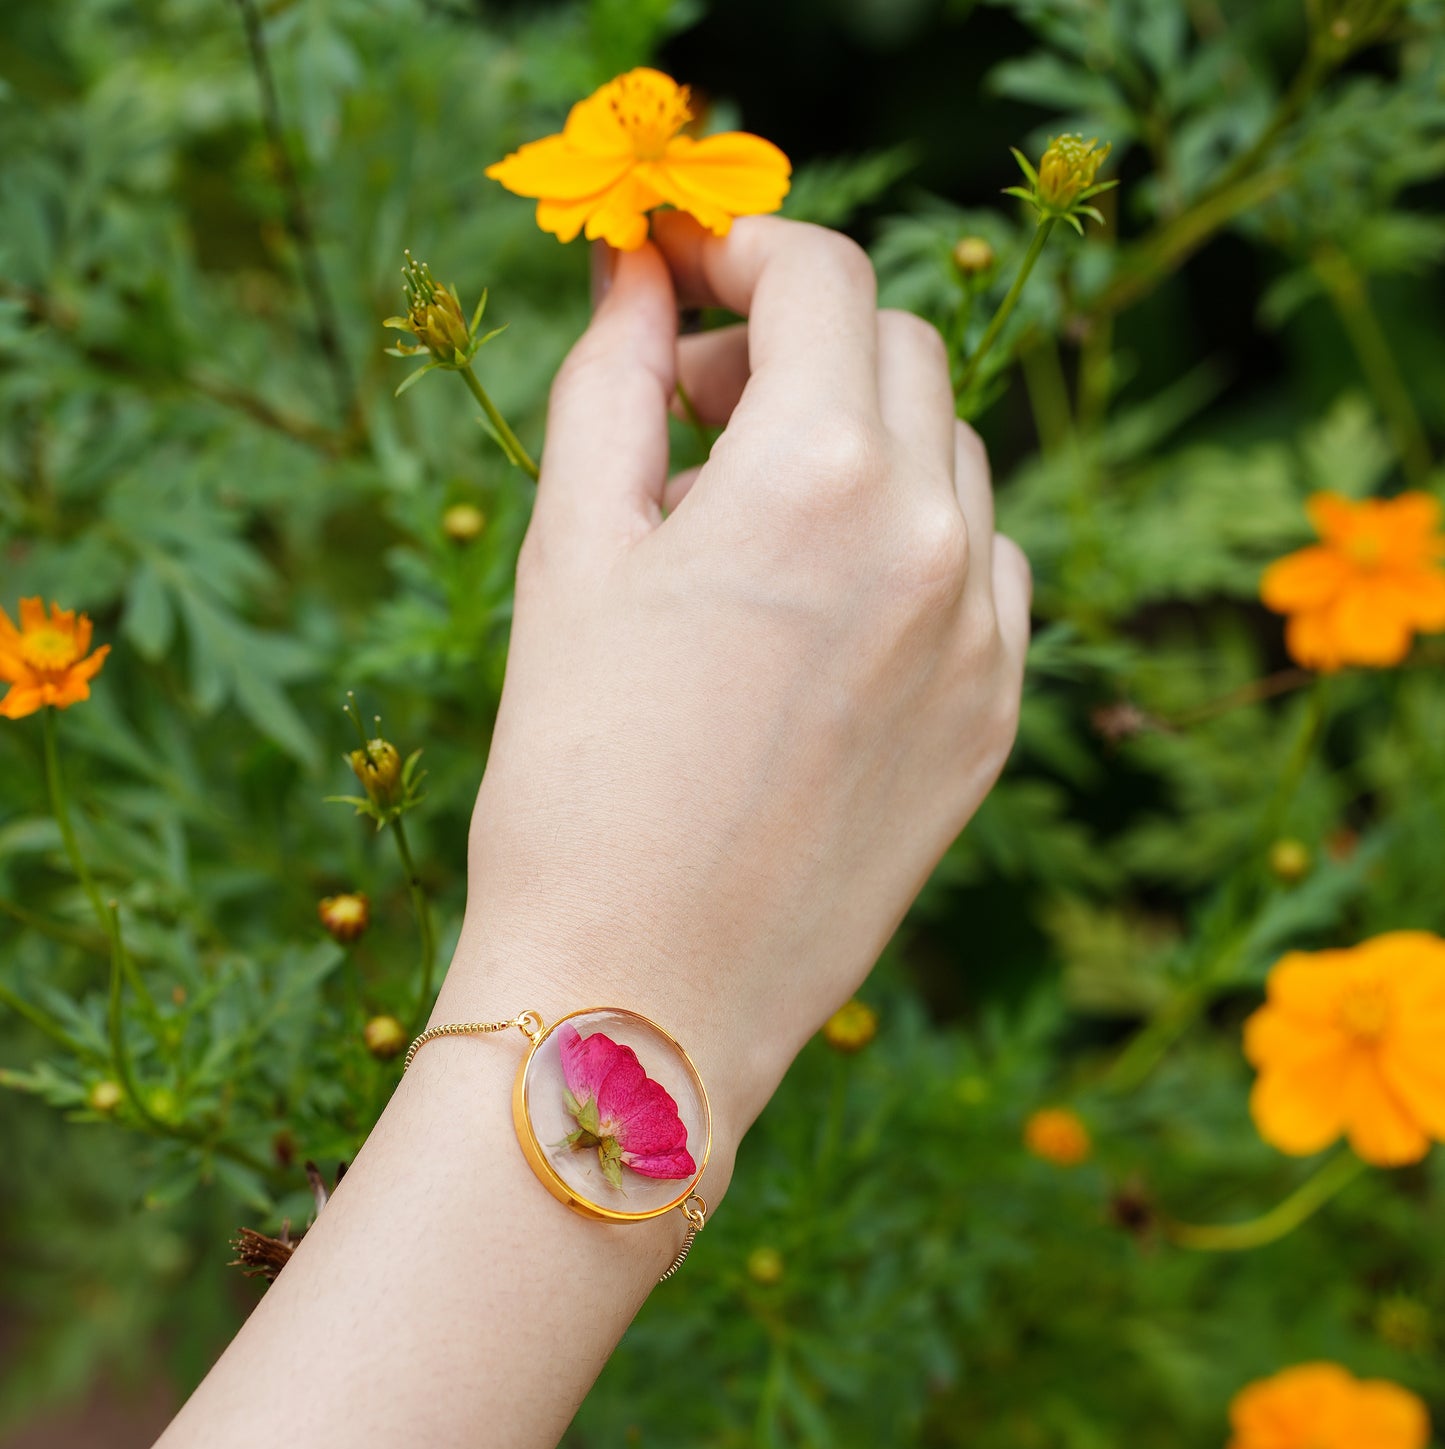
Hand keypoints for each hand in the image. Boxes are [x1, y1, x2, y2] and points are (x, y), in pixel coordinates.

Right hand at [446, 213, 1029, 1159]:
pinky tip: (824, 615)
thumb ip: (611, 384)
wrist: (642, 999)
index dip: (745, 250)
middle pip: (900, 354)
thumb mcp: (570, 556)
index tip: (686, 276)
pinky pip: (986, 574)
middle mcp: (934, 538)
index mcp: (820, 475)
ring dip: (862, 446)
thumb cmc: (572, 780)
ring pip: (953, 463)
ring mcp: (985, 637)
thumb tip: (634, 274)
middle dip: (799, 347)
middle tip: (693, 413)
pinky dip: (916, 547)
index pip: (822, 277)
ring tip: (749, 532)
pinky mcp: (996, 721)